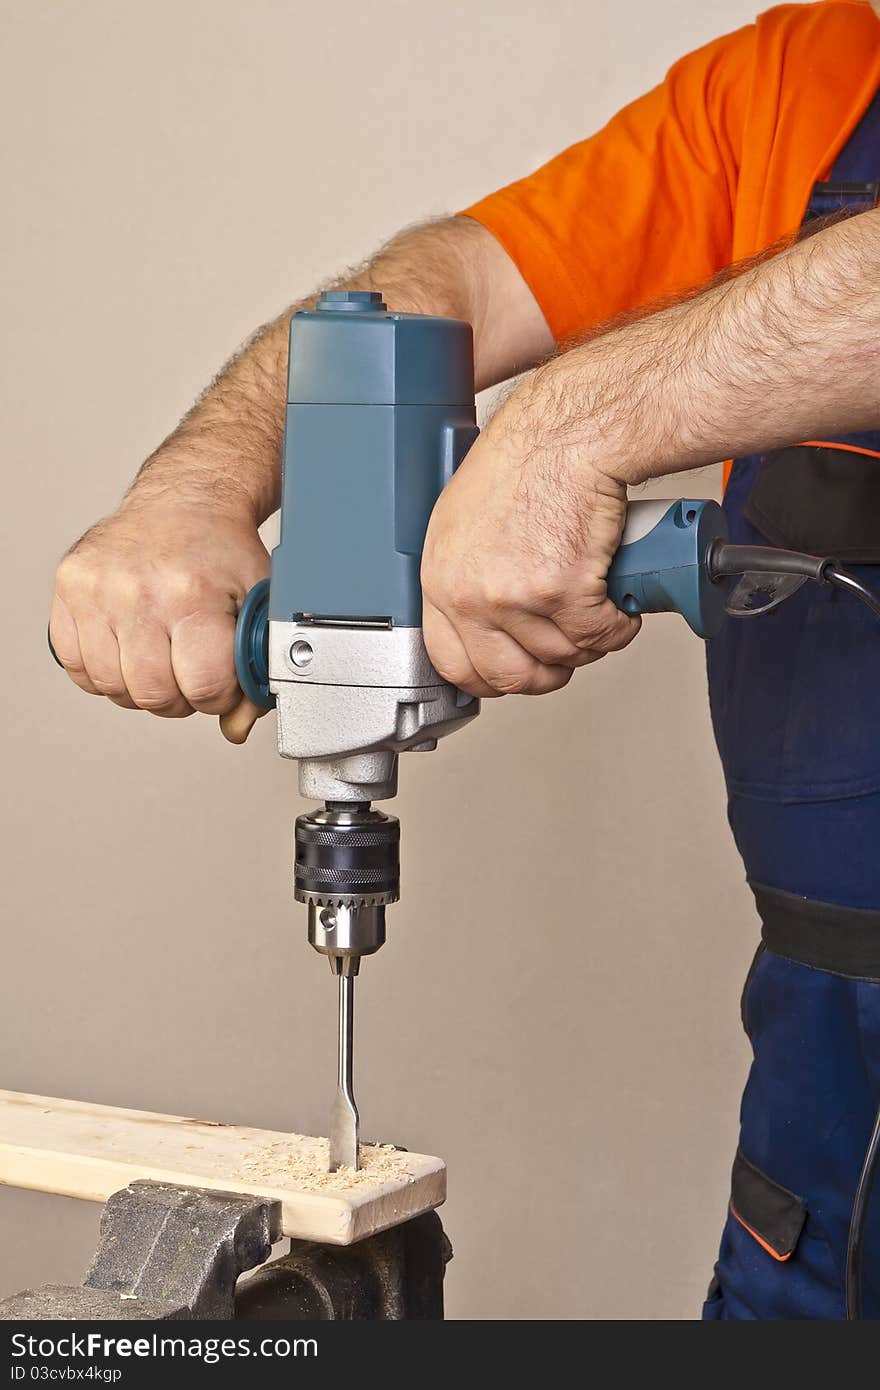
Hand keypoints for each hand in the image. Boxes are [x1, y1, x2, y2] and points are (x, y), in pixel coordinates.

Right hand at [49, 483, 269, 742]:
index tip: (221, 679)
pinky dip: (105, 671)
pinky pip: (78, 667)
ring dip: (141, 686)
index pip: (201, 686)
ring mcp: (96, 588)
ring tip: (162, 656)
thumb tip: (236, 724)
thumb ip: (256, 669)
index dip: (217, 695)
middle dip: (180, 696)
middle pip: (153, 694)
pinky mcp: (68, 587)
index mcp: (190, 591)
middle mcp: (137, 589)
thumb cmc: (221, 551)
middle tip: (191, 669)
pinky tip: (130, 648)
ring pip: (112, 687)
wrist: (185, 499)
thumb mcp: (258, 605)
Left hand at [421, 373, 639, 697]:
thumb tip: (486, 619)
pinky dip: (619, 624)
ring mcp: (512, 597)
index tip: (518, 669)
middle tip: (569, 646)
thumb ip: (469, 574)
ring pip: (562, 656)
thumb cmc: (528, 461)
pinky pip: (599, 636)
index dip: (492, 677)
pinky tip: (618, 599)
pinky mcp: (560, 592)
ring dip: (590, 638)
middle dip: (548, 670)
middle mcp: (469, 592)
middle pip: (509, 676)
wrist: (570, 433)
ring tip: (597, 603)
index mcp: (440, 577)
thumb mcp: (466, 522)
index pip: (452, 663)